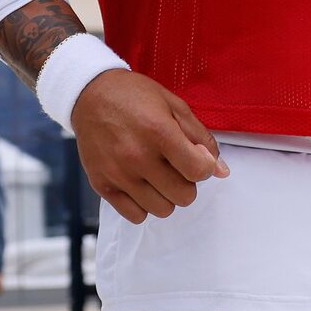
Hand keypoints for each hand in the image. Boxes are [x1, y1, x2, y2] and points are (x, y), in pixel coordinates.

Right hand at [69, 70, 228, 223]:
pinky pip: (135, 216)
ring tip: (157, 175)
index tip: (195, 157)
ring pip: (162, 210)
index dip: (204, 167)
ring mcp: (118, 174)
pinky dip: (143, 205)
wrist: (89, 94)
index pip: (199, 172)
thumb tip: (221, 171)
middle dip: (187, 182)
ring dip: (166, 196)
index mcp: (158, 132)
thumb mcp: (174, 105)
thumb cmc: (134, 96)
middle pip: (184, 196)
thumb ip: (201, 138)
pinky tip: (140, 184)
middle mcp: (137, 156)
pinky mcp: (102, 185)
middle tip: (175, 166)